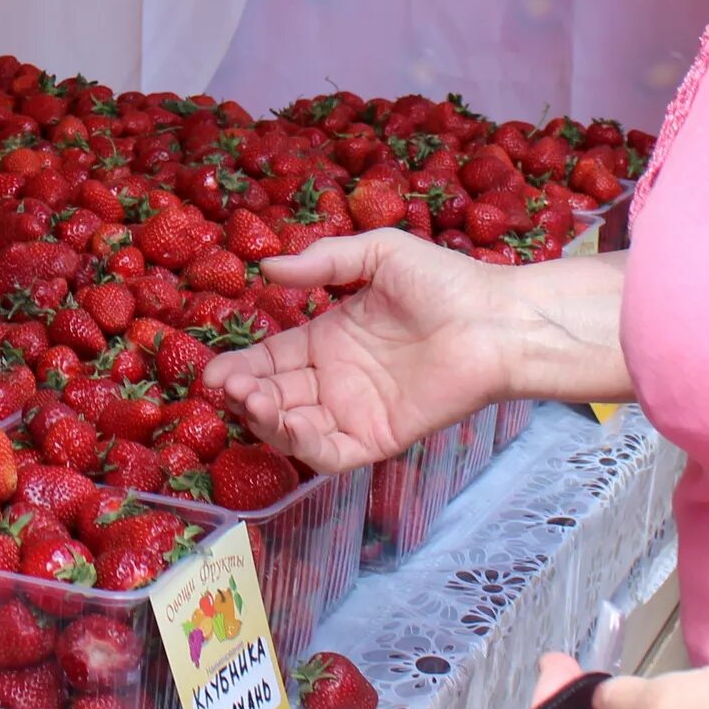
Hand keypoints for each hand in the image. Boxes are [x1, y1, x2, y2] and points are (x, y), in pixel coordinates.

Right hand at [200, 228, 513, 469]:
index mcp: (329, 339)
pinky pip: (332, 454)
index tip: (213, 370)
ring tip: (252, 399)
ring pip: (294, 429)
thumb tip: (267, 268)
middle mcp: (335, 380)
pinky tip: (289, 423)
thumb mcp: (378, 254)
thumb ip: (324, 260)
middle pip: (274, 396)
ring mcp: (355, 411)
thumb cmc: (444, 282)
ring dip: (265, 420)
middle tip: (226, 386)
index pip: (271, 360)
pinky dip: (304, 446)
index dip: (240, 367)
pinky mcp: (378, 437)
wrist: (495, 320)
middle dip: (244, 395)